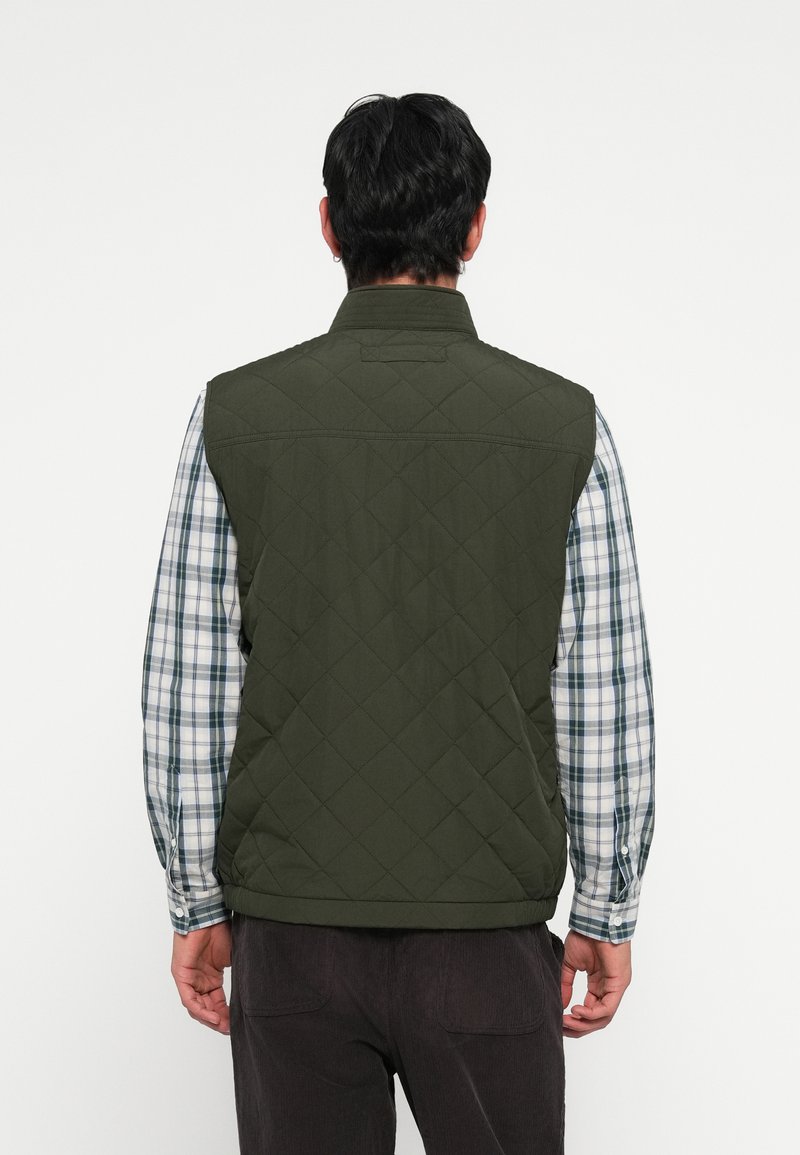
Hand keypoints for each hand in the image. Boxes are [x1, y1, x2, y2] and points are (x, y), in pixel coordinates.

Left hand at [171, 919, 231, 1033]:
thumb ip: (239, 973)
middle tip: (231, 1029)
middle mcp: (197, 980)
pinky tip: (212, 1016)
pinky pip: (189, 999)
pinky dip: (200, 1009)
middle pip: (206, 1008)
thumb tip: (254, 987)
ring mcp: (188, 978)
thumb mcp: (233, 956)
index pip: (216, 1002)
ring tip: (223, 1026)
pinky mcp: (181, 975)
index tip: (237, 1023)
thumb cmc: (220, 929)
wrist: (208, 913)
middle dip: (218, 1021)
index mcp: (209, 977)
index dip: (226, 1014)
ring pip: (196, 1007)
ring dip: (209, 1018)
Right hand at [559, 929, 631, 1036]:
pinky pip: (607, 1008)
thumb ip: (566, 984)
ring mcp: (615, 988)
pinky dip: (591, 1013)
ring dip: (584, 1023)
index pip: (590, 1011)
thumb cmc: (586, 936)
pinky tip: (577, 1010)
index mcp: (599, 985)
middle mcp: (609, 989)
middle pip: (597, 1020)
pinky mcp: (619, 985)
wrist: (595, 921)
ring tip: (568, 1021)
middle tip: (563, 1027)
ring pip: (603, 1018)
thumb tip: (561, 1004)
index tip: (560, 1022)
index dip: (576, 1020)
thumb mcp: (571, 964)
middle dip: (579, 1026)